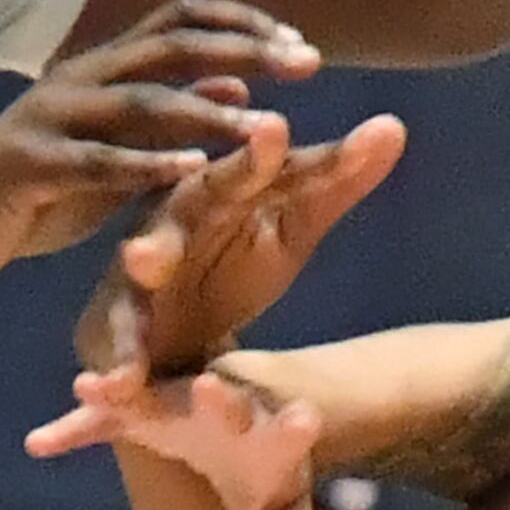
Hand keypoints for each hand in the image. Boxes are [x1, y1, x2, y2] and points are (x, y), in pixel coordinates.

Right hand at [0, 0, 321, 288]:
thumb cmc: (39, 188)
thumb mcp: (116, 152)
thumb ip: (169, 124)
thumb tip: (237, 90)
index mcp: (103, 67)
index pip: (181, 20)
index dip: (243, 24)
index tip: (303, 45)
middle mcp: (80, 78)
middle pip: (172, 46)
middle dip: (245, 51)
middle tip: (308, 64)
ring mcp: (51, 117)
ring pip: (140, 101)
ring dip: (209, 114)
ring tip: (268, 129)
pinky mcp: (29, 164)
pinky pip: (96, 162)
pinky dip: (147, 166)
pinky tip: (193, 175)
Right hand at [28, 360, 326, 509]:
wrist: (238, 412)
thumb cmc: (265, 470)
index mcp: (269, 435)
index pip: (286, 434)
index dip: (294, 430)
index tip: (306, 422)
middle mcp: (227, 408)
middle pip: (224, 402)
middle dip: (216, 398)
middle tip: (207, 387)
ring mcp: (180, 401)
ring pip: (152, 394)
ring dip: (122, 393)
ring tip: (88, 389)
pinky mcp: (140, 407)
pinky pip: (104, 417)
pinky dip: (75, 427)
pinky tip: (38, 445)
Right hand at [69, 112, 406, 377]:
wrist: (165, 334)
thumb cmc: (228, 262)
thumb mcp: (290, 227)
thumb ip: (336, 181)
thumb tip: (392, 126)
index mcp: (220, 187)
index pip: (257, 167)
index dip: (264, 151)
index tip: (279, 127)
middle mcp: (177, 217)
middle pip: (197, 195)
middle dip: (214, 178)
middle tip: (244, 153)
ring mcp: (141, 271)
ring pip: (143, 259)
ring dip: (145, 257)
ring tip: (145, 260)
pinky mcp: (118, 325)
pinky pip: (118, 345)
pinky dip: (116, 363)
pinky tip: (116, 383)